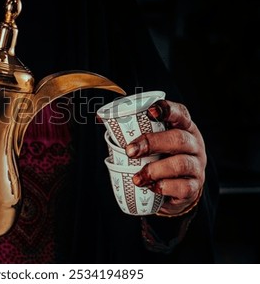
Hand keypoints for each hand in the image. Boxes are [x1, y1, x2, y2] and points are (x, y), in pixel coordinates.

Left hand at [127, 100, 205, 215]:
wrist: (179, 188)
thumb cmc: (161, 157)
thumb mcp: (155, 141)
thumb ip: (136, 130)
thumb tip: (101, 118)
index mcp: (184, 127)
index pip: (180, 113)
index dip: (167, 110)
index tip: (150, 112)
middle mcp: (194, 144)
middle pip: (178, 139)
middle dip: (152, 143)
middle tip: (130, 151)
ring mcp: (197, 166)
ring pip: (181, 164)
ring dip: (155, 170)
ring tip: (137, 178)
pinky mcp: (194, 187)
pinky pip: (183, 187)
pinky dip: (165, 187)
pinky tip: (153, 188)